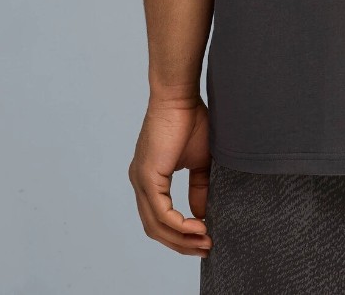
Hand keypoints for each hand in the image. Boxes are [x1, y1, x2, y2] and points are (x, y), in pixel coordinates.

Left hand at [128, 95, 212, 257]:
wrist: (181, 96)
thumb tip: (202, 215)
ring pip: (156, 225)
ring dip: (181, 239)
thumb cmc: (191, 119)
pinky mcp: (146, 176)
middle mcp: (139, 182)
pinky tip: (198, 226)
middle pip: (155, 229)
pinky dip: (179, 225)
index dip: (180, 235)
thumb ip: (199, 187)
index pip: (159, 218)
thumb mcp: (200, 161)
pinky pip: (160, 212)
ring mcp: (140, 180)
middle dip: (181, 244)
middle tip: (205, 248)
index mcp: (149, 178)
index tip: (204, 240)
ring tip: (205, 241)